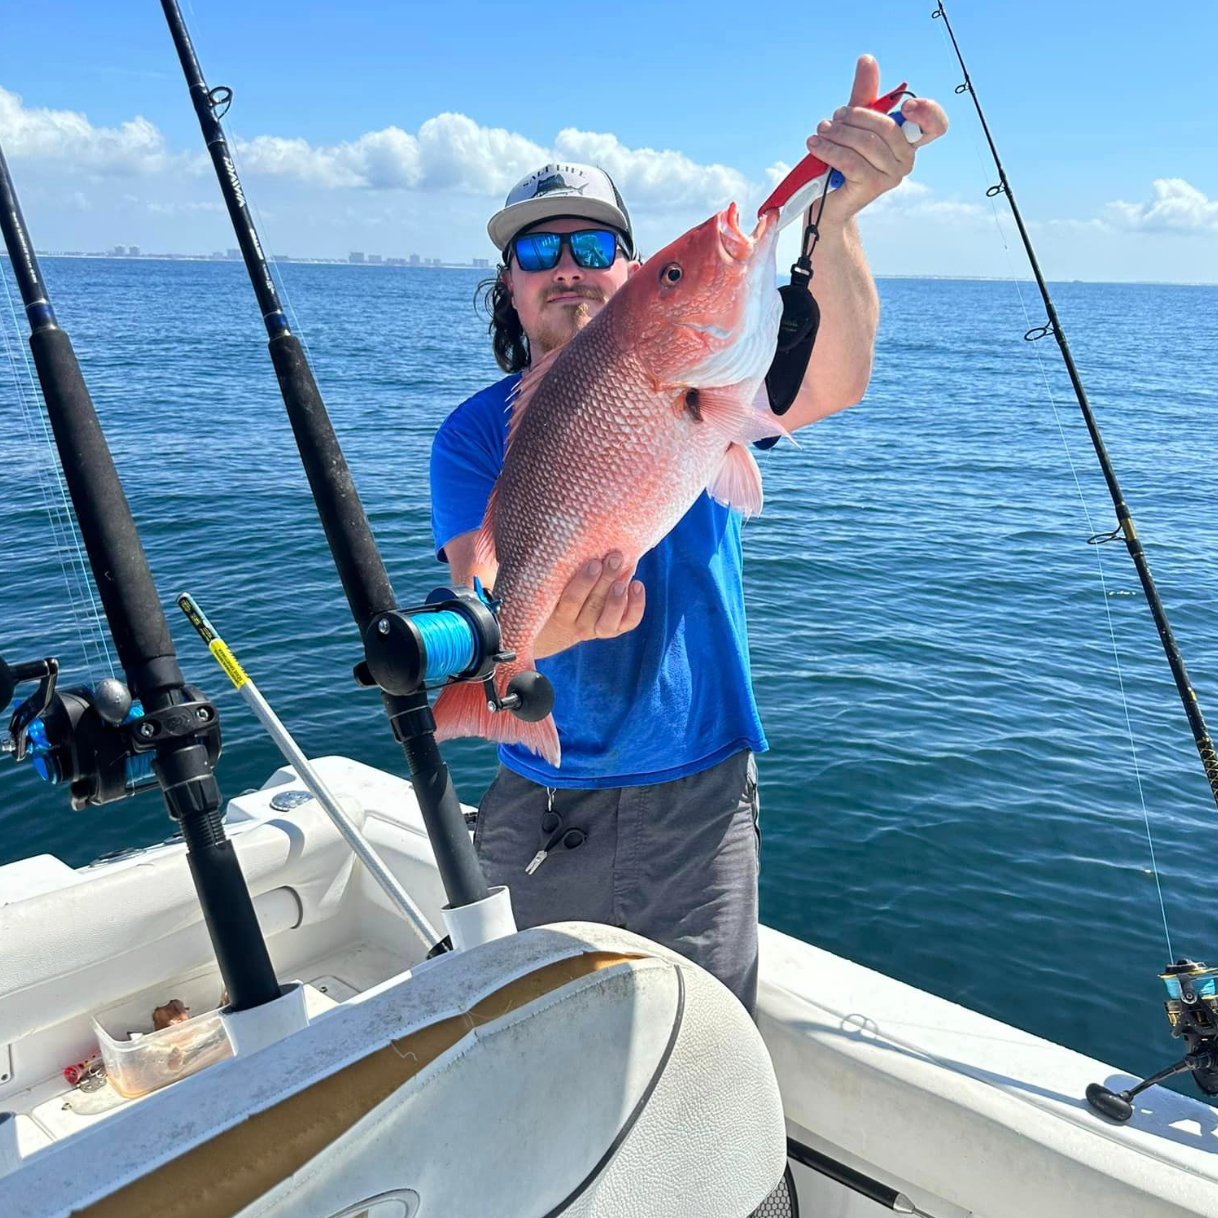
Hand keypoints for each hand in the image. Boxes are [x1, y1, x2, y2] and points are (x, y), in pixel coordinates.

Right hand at [534, 551, 644, 658]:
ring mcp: (598, 630)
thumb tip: (597, 541)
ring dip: (617, 599)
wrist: (570, 621)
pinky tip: (637, 585)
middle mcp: (579, 625)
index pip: (571, 600)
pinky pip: (629, 621)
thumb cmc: (565, 589)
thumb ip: (572, 567)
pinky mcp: (617, 629)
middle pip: (593, 605)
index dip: (583, 582)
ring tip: (624, 579)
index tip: (594, 562)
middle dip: (605, 579)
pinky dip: (636, 605)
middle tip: (614, 558)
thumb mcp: (562, 582)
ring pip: (609, 621)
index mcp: (562, 613)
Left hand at [806, 54, 947, 226]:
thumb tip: (867, 59)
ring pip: (867, 143)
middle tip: (833, 118)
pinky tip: (815, 144)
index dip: (927, 112)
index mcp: (907, 141)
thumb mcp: (853, 123)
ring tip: (820, 132)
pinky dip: (829, 149)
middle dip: (856, 117)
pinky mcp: (871, 187)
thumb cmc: (841, 160)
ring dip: (838, 133)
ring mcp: (890, 176)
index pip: (936, 125)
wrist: (823, 200)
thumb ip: (864, 94)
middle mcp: (905, 159)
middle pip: (888, 127)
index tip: (904, 106)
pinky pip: (850, 160)